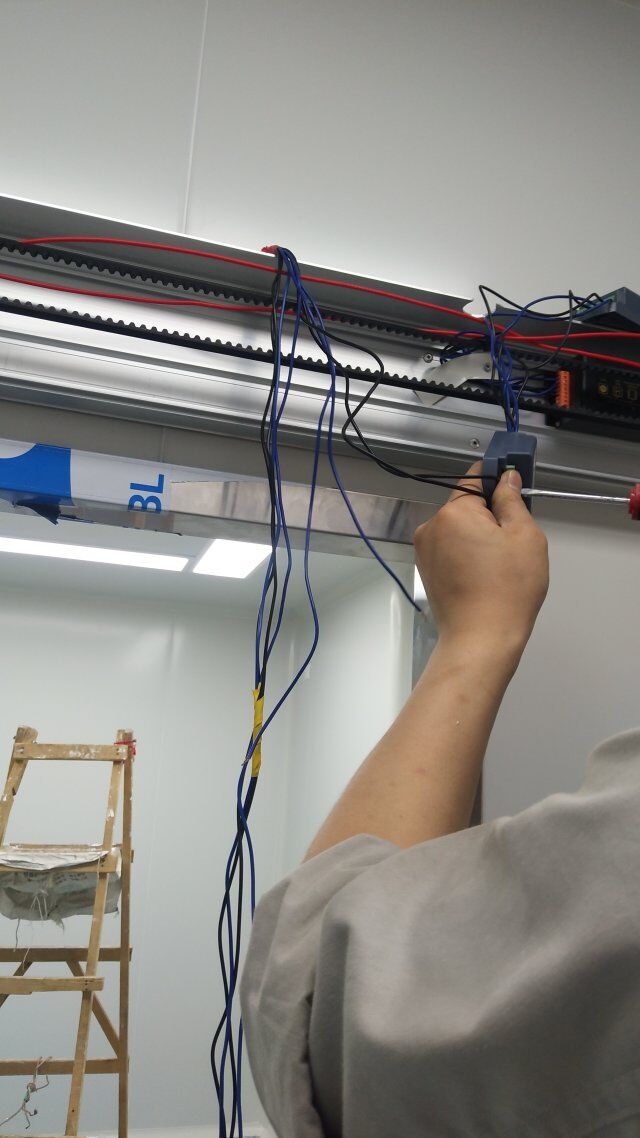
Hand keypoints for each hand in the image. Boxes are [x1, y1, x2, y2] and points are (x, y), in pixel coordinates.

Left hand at [414, 462, 548, 667]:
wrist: (481, 639)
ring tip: (501, 562)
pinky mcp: (427, 570)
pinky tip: (486, 574)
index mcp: (454, 511)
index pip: (475, 478)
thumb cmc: (507, 589)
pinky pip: (451, 548)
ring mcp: (425, 550)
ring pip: (458, 528)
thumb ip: (512, 501)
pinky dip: (468, 553)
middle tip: (515, 538)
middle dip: (490, 513)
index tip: (513, 479)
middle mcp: (432, 526)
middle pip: (466, 505)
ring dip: (478, 535)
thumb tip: (506, 479)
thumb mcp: (524, 537)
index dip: (497, 476)